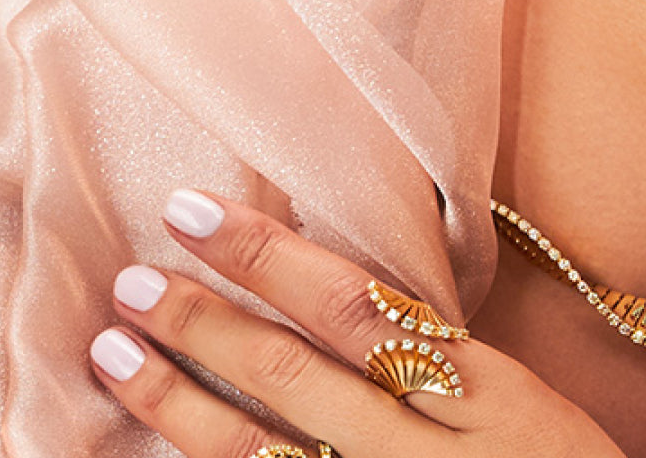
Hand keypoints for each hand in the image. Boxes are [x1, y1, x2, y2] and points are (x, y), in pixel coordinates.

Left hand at [87, 188, 625, 457]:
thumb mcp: (530, 408)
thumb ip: (443, 360)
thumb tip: (334, 287)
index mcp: (490, 397)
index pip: (359, 309)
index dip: (266, 257)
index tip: (195, 211)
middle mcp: (434, 456)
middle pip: (296, 376)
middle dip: (202, 324)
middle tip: (131, 279)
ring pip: (262, 456)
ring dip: (178, 404)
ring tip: (115, 354)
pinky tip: (157, 451)